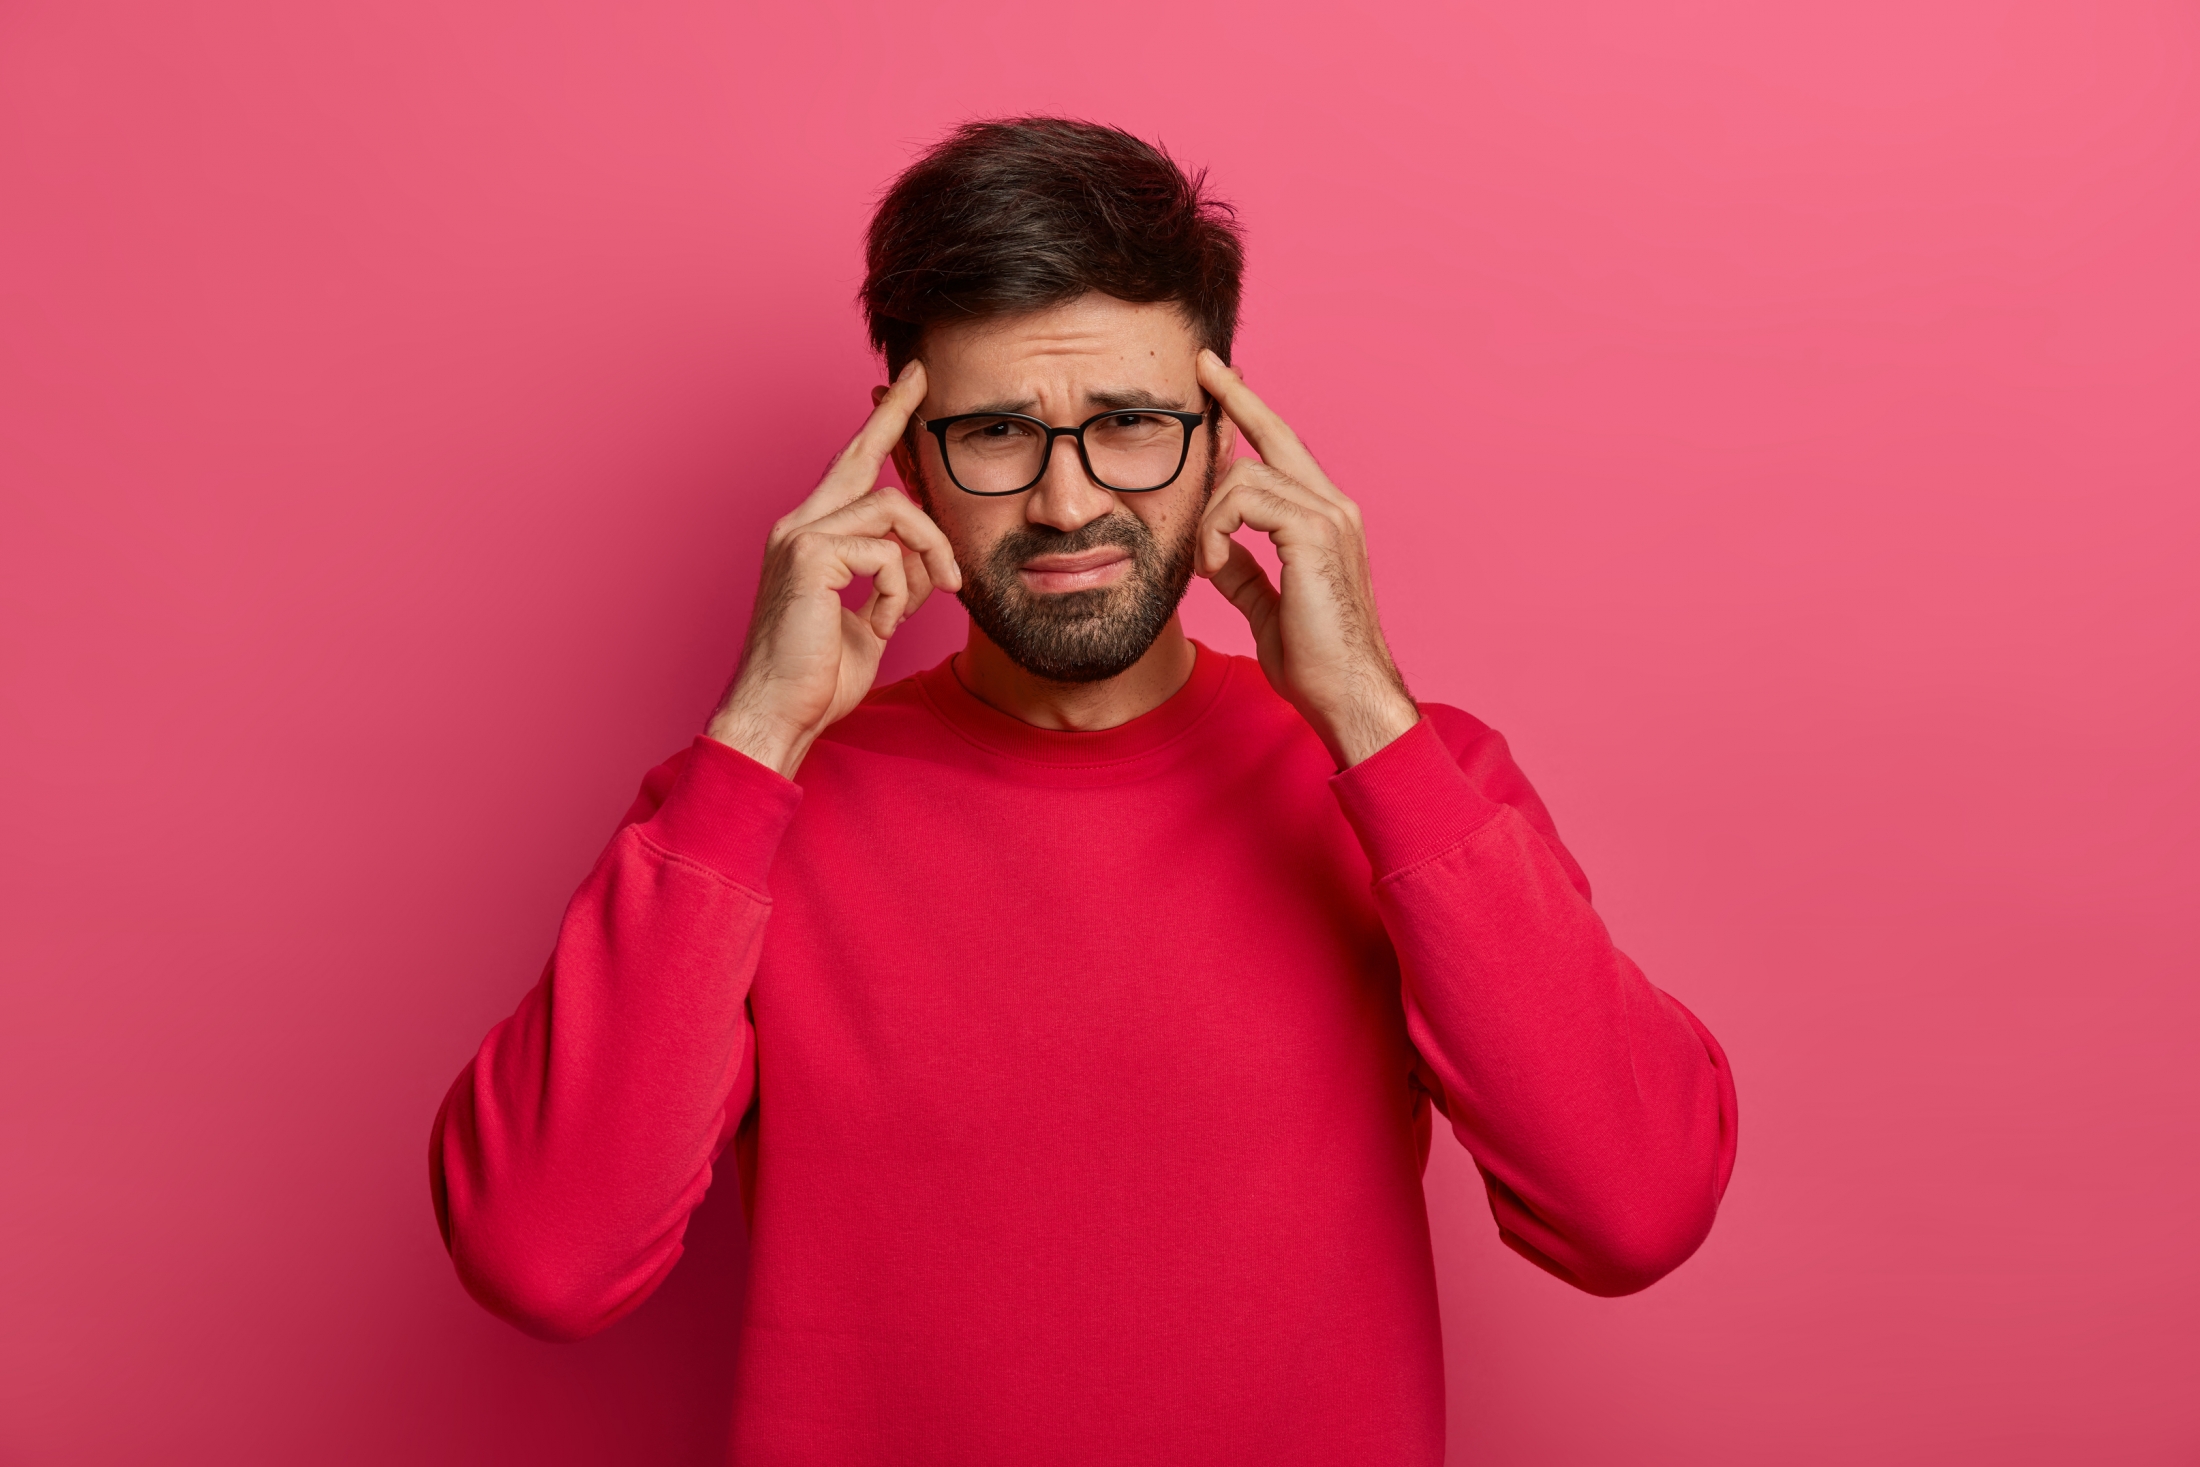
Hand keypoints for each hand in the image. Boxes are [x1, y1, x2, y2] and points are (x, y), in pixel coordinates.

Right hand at [706, 362, 961, 777]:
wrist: (778, 715)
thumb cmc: (817, 679)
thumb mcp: (871, 623)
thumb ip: (895, 583)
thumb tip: (928, 564)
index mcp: (811, 538)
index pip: (851, 472)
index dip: (879, 429)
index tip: (906, 390)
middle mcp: (799, 527)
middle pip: (860, 457)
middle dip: (893, 414)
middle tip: (923, 377)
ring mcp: (800, 537)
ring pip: (893, 510)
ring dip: (930, 552)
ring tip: (939, 592)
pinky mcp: (808, 556)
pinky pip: (885, 553)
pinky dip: (899, 591)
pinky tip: (884, 622)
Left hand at [1194, 349, 1418, 767]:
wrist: (1349, 696)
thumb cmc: (1317, 662)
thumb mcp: (1267, 608)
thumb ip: (1246, 571)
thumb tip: (1220, 551)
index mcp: (1325, 520)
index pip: (1283, 453)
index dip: (1251, 416)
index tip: (1220, 386)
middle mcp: (1334, 507)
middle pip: (1276, 434)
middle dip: (1236, 398)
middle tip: (1203, 367)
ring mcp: (1329, 516)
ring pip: (1244, 476)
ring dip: (1209, 519)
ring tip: (1206, 565)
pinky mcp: (1315, 533)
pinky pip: (1245, 501)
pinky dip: (1216, 531)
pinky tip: (1213, 567)